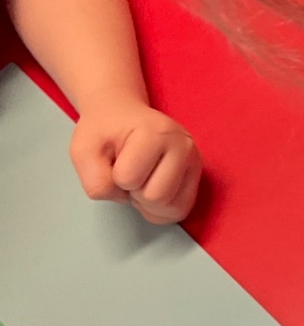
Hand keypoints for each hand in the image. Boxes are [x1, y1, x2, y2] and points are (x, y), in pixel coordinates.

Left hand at [71, 92, 200, 222]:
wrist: (120, 115)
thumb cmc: (104, 131)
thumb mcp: (83, 151)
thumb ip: (95, 181)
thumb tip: (126, 199)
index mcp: (155, 131)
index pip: (128, 179)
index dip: (114, 176)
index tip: (116, 159)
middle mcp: (183, 144)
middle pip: (157, 197)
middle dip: (134, 192)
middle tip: (129, 171)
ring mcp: (194, 160)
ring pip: (172, 208)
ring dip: (148, 202)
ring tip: (142, 178)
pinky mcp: (196, 175)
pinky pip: (181, 210)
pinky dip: (161, 209)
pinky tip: (152, 188)